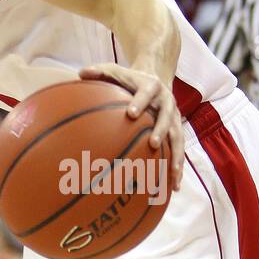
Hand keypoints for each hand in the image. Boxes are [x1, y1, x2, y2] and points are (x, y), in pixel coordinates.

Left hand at [79, 63, 183, 189]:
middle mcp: (167, 101)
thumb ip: (100, 71)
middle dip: (161, 130)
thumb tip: (81, 73)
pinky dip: (178, 167)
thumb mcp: (115, 71)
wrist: (156, 77)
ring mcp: (174, 117)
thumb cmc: (129, 79)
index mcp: (152, 86)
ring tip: (172, 173)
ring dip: (176, 155)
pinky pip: (178, 150)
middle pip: (167, 117)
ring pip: (178, 137)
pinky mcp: (177, 130)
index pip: (146, 93)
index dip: (140, 102)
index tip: (131, 114)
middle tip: (153, 143)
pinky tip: (174, 187)